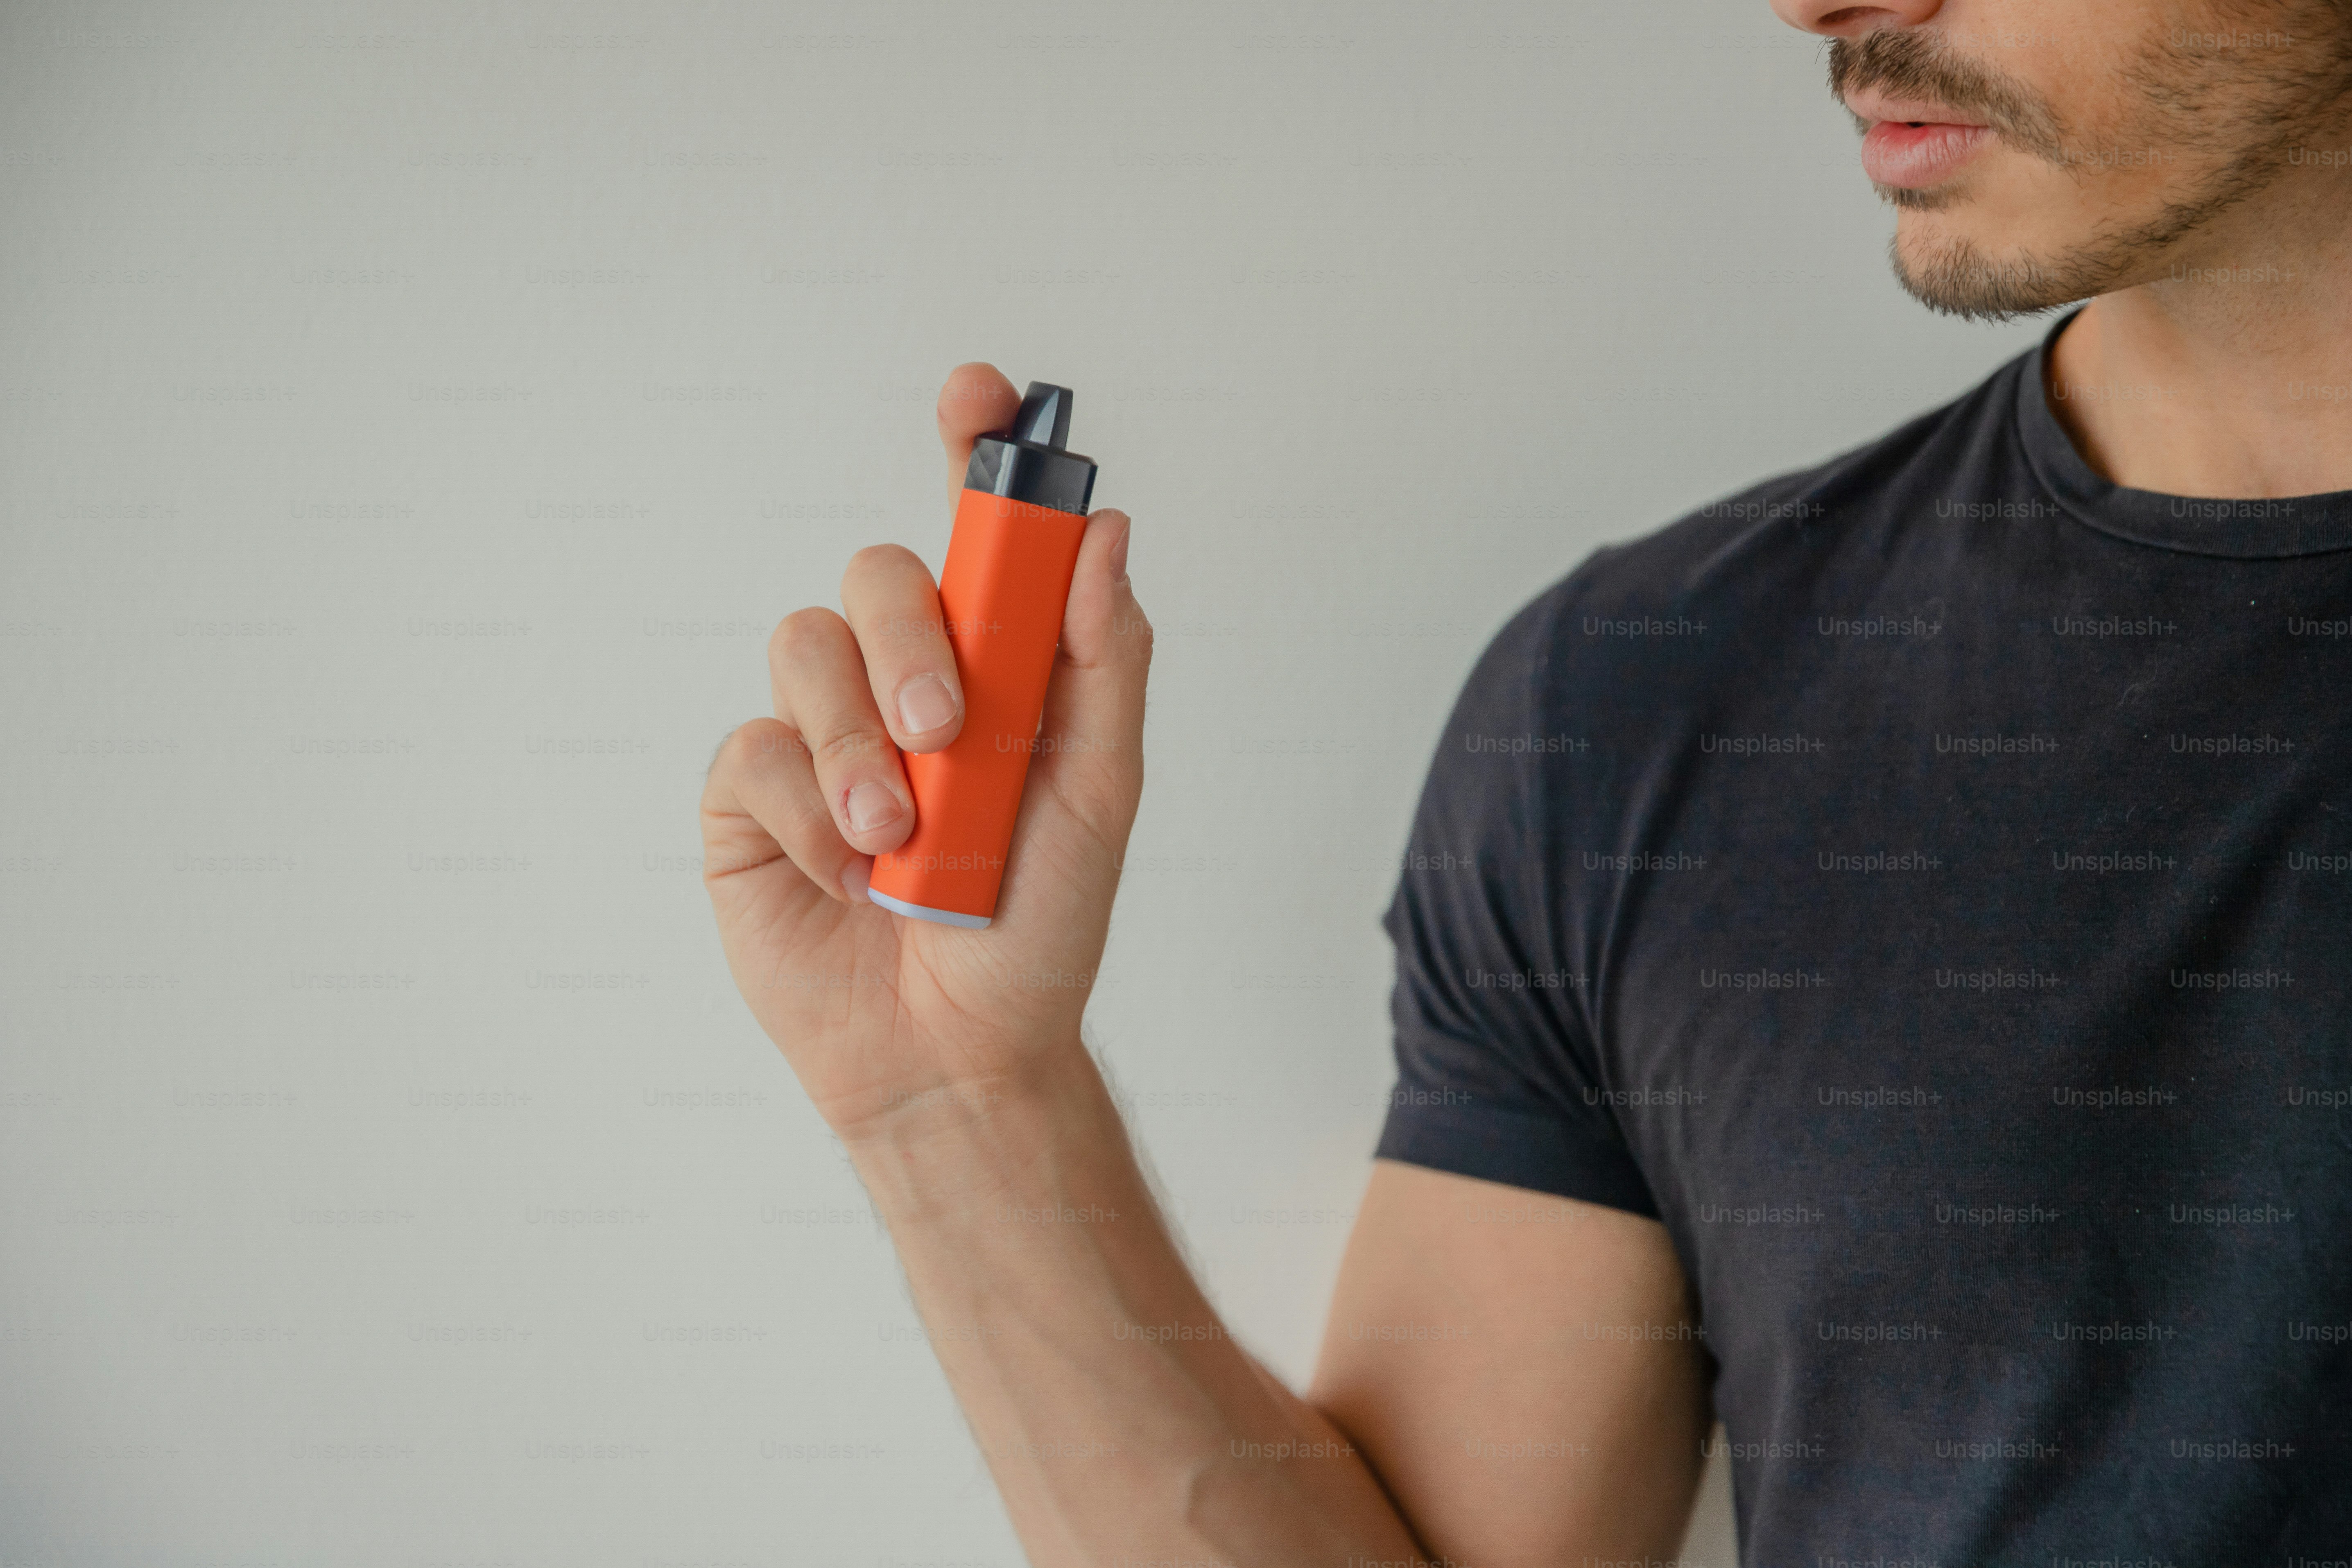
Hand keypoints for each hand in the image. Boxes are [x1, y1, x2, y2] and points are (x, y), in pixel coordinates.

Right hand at [700, 364, 1150, 1138]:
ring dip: (857, 744)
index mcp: (990, 666)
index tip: (976, 395)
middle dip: (911, 641)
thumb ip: (1102, 661)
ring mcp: (818, 732)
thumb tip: (1105, 533)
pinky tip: (847, 872)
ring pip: (805, 647)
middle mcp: (899, 679)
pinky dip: (806, 809)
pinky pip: (755, 747)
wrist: (958, 1049)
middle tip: (945, 732)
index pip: (975, 532)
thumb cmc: (1037, 927)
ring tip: (897, 838)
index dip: (972, 448)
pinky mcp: (750, 795)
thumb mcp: (1099, 793)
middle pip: (878, 575)